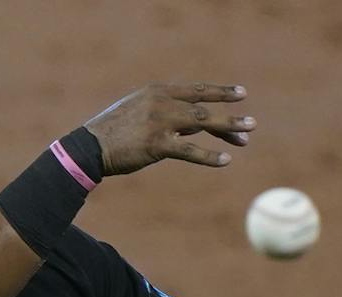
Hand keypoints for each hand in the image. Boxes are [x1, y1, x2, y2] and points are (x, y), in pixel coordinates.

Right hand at [84, 83, 254, 175]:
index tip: (241, 94)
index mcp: (158, 91)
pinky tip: (225, 160)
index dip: (220, 92)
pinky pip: (189, 151)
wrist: (89, 146)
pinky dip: (209, 156)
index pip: (196, 90)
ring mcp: (159, 122)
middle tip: (252, 123)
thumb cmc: (116, 132)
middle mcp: (161, 102)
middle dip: (230, 115)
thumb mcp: (141, 111)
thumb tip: (195, 125)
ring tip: (247, 136)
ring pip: (201, 124)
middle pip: (203, 107)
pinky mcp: (156, 144)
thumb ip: (168, 113)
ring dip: (227, 129)